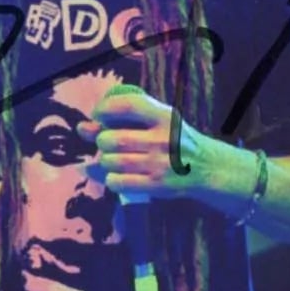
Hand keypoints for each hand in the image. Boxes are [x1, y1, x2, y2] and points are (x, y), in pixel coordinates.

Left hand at [81, 84, 213, 200]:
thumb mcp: (158, 119)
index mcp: (164, 117)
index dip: (105, 109)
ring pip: (111, 161)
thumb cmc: (174, 139)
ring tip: (114, 159)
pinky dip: (111, 178)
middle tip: (107, 143)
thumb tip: (83, 128)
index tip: (97, 115)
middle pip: (112, 139)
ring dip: (105, 160)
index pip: (127, 106)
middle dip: (102, 141)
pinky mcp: (157, 185)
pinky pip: (117, 182)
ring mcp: (160, 164)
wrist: (206, 167)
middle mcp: (163, 139)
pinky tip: (119, 175)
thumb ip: (124, 118)